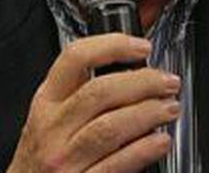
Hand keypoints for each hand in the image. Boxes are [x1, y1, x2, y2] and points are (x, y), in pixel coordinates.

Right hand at [8, 33, 180, 172]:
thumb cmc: (39, 160)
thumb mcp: (47, 118)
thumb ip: (78, 94)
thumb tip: (130, 70)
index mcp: (45, 103)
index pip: (74, 58)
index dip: (112, 46)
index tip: (141, 47)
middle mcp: (52, 129)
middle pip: (100, 92)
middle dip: (142, 82)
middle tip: (167, 82)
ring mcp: (64, 160)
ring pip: (110, 127)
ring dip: (148, 113)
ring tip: (169, 108)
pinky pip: (116, 164)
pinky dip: (143, 149)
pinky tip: (160, 141)